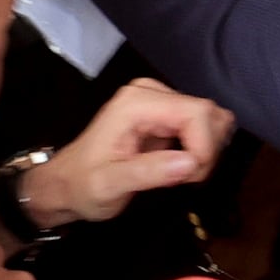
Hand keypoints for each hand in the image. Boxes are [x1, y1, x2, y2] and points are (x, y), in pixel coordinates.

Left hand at [12, 82, 232, 228]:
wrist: (67, 184)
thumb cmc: (83, 186)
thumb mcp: (109, 186)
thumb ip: (147, 173)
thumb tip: (190, 162)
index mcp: (136, 103)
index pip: (196, 112)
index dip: (204, 147)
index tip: (190, 178)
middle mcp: (151, 92)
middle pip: (209, 112)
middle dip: (206, 150)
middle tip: (185, 179)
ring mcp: (161, 101)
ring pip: (212, 118)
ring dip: (206, 150)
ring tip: (181, 174)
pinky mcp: (167, 113)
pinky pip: (203, 125)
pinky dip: (201, 149)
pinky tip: (180, 165)